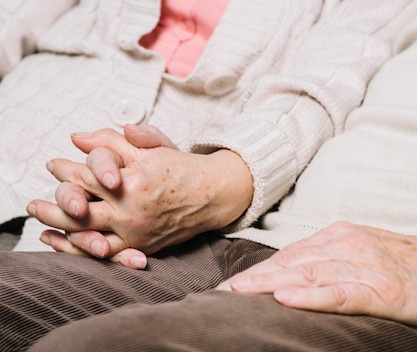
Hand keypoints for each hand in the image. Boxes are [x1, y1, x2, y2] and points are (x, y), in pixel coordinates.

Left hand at [28, 126, 253, 262]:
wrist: (214, 195)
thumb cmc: (183, 168)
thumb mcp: (152, 146)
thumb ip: (114, 140)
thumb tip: (78, 137)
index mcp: (132, 181)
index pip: (86, 175)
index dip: (65, 169)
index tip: (54, 164)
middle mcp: (131, 210)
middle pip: (78, 209)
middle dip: (51, 204)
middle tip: (34, 203)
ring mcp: (136, 232)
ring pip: (86, 235)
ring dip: (58, 230)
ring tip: (40, 224)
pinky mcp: (142, 247)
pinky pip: (105, 255)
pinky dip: (81, 250)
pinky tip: (65, 244)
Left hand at [216, 221, 416, 326]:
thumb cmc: (400, 262)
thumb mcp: (360, 250)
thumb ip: (326, 257)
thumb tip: (287, 274)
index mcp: (339, 235)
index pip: (290, 255)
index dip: (258, 270)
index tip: (230, 285)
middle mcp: (346, 245)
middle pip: (292, 263)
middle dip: (254, 278)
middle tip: (222, 292)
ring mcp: (363, 266)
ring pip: (309, 275)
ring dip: (270, 285)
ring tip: (240, 295)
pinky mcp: (379, 289)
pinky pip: (339, 293)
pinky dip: (311, 297)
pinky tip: (286, 300)